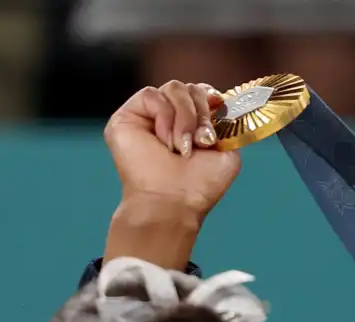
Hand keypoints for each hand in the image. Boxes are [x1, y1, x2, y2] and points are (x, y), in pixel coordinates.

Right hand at [104, 80, 241, 223]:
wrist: (174, 201)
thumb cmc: (200, 185)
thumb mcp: (226, 152)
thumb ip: (227, 126)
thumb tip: (218, 101)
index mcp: (192, 125)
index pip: (203, 92)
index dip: (212, 98)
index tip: (219, 111)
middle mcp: (170, 118)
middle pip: (190, 87)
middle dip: (202, 112)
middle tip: (203, 141)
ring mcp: (148, 116)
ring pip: (174, 87)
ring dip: (185, 118)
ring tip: (182, 147)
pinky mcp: (128, 116)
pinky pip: (152, 94)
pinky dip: (165, 116)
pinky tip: (166, 142)